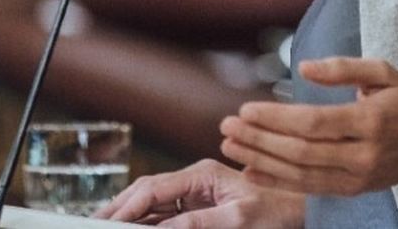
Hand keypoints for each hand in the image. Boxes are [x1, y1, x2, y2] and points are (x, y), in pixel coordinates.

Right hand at [93, 158, 304, 226]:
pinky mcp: (200, 209)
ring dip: (131, 218)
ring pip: (153, 206)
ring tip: (107, 226)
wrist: (303, 212)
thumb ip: (198, 223)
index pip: (153, 189)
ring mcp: (197, 194)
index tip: (107, 223)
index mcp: (202, 173)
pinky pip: (166, 216)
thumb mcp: (239, 219)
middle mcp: (195, 180)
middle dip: (121, 210)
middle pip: (147, 194)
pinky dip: (148, 224)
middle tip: (95, 224)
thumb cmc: (277, 211)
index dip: (127, 207)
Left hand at [218, 57, 397, 196]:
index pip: (314, 123)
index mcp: (371, 121)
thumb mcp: (383, 72)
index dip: (276, 119)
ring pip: (301, 174)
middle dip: (259, 140)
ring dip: (260, 161)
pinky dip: (276, 181)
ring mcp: (357, 177)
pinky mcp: (352, 190)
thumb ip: (343, 67)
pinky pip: (308, 188)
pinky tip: (250, 170)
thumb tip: (303, 67)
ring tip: (230, 147)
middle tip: (227, 127)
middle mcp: (364, 155)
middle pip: (301, 151)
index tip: (246, 110)